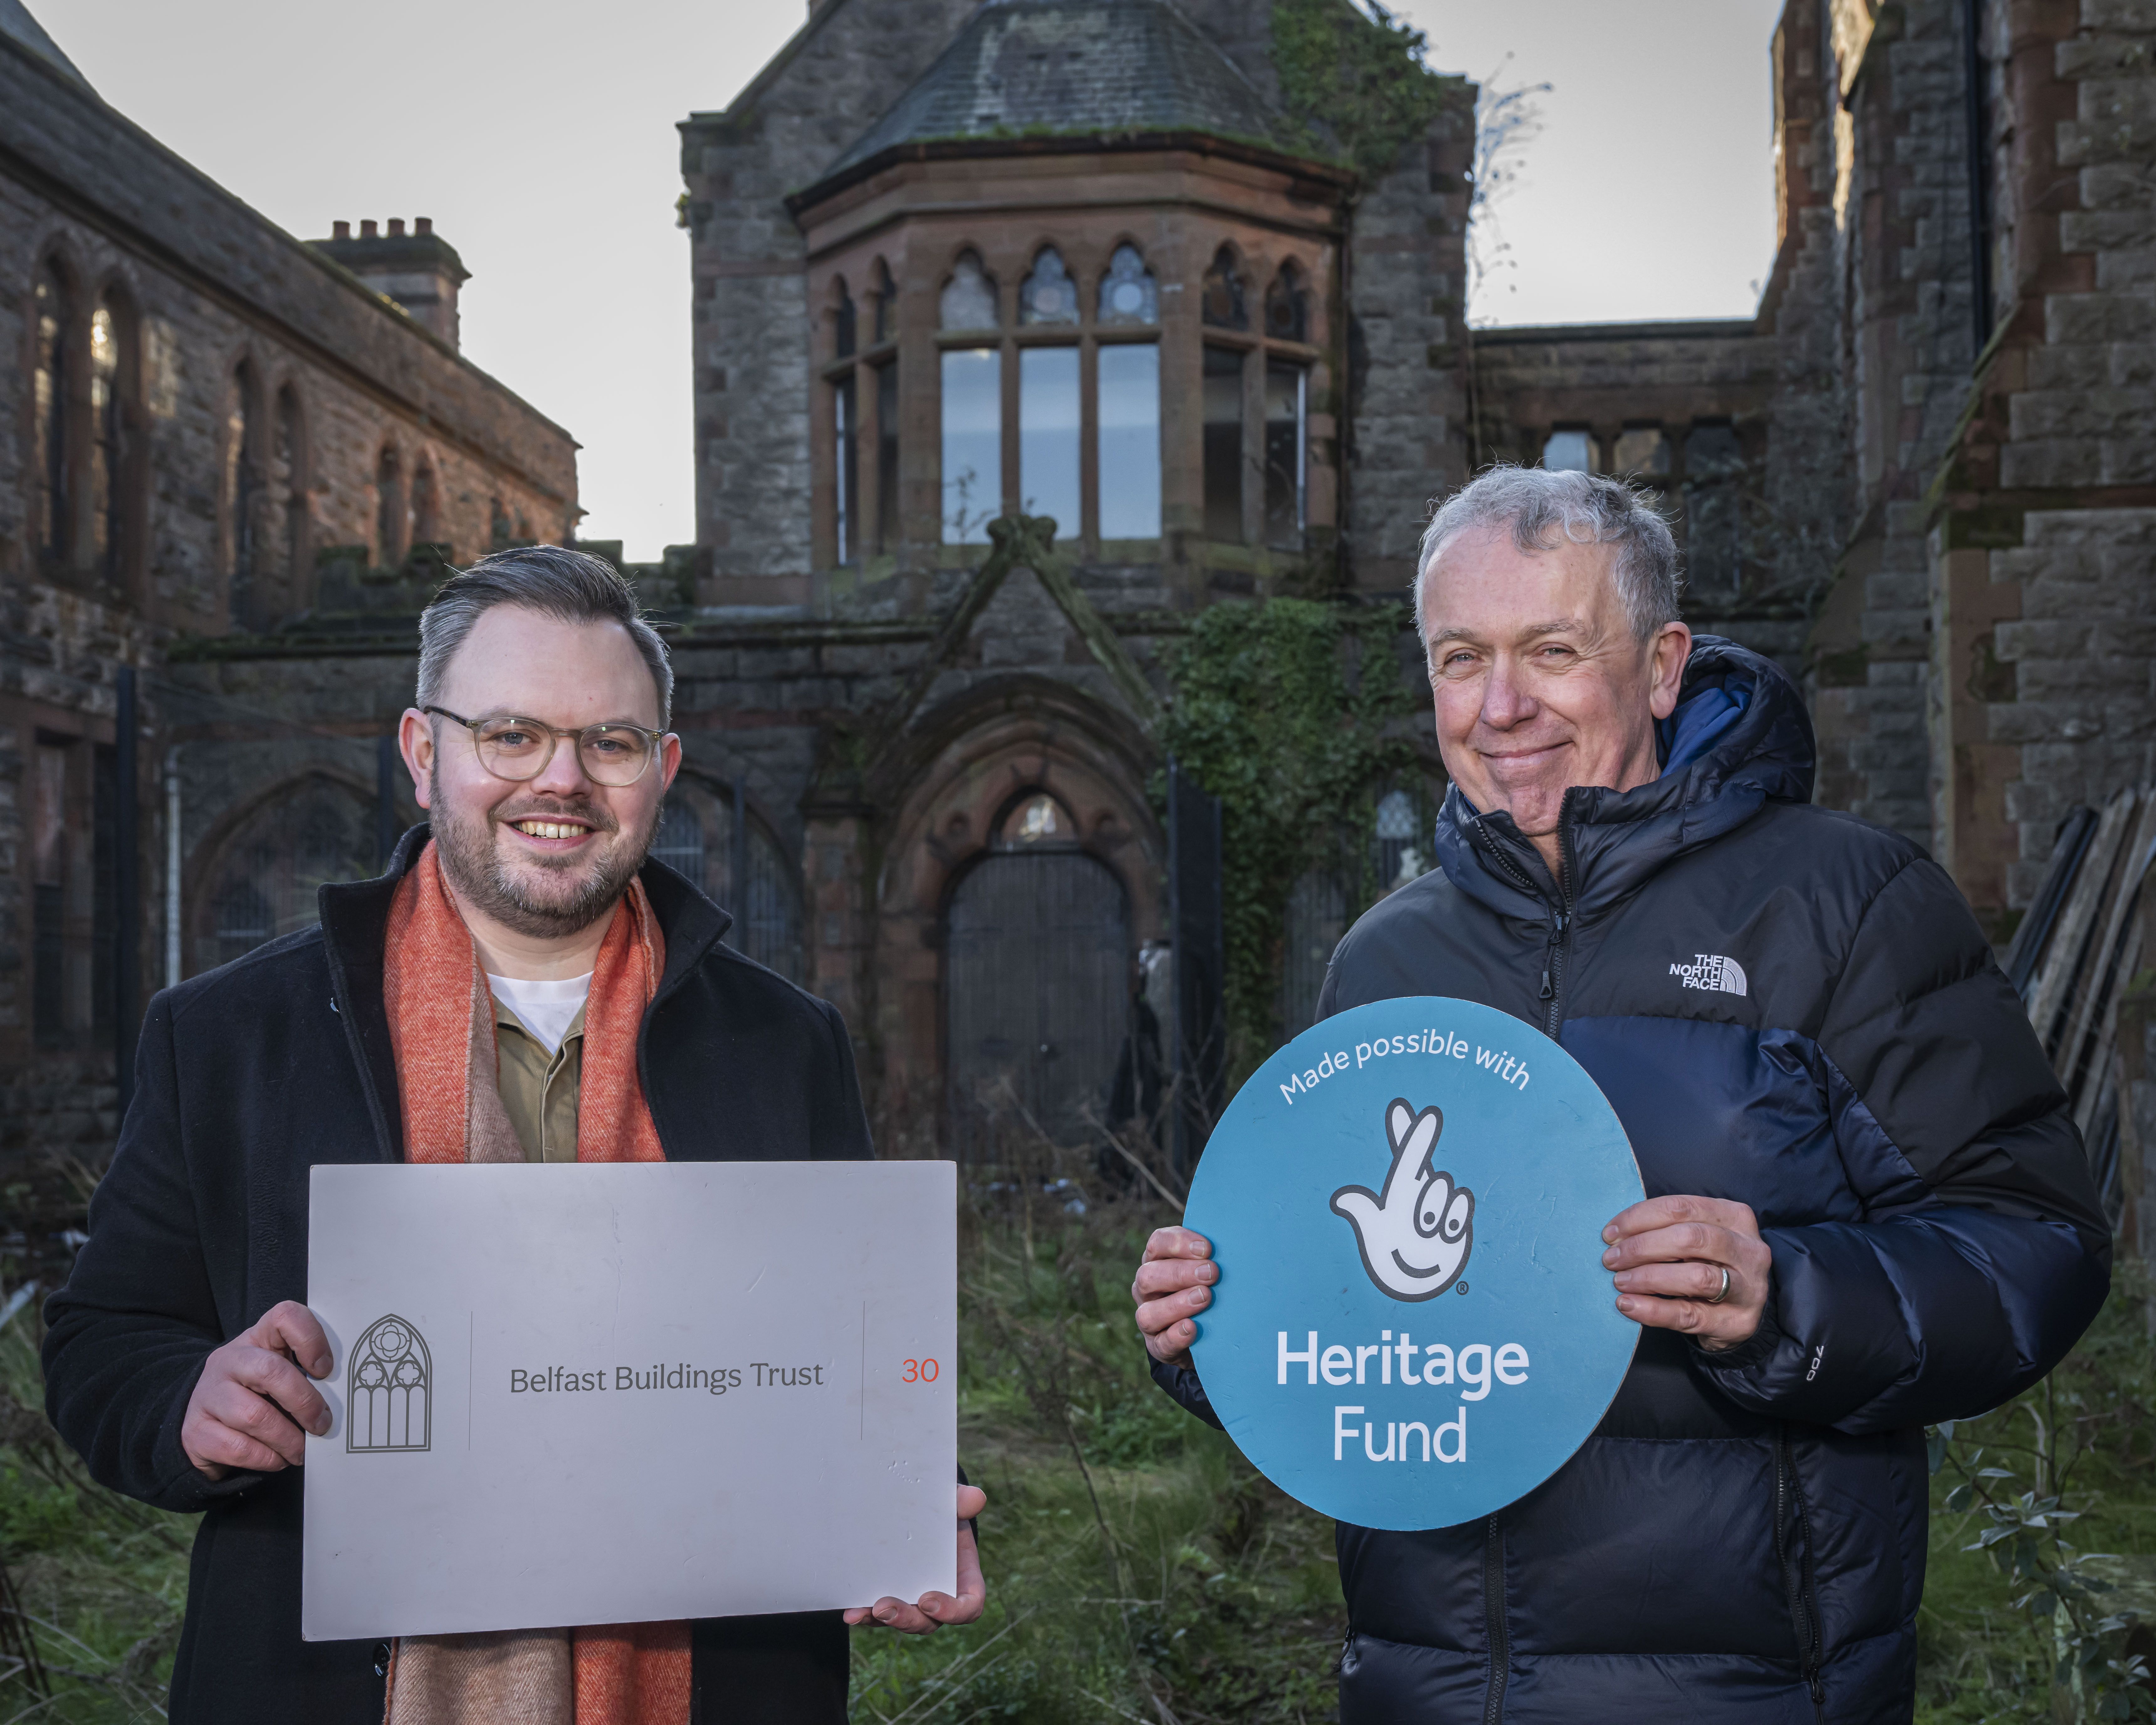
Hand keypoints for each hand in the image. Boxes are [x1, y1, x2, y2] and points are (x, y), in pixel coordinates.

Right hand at [181, 1300, 334, 1477]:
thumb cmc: (259, 1394)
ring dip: (288, 1439)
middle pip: (270, 1371)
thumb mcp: (282, 1373)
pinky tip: (277, 1459)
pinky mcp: (195, 1431)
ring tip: (302, 1450)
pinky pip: (238, 1448)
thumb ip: (307, 1375)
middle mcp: (229, 1360)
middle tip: (323, 1425)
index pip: (285, 1316)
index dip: (310, 1339)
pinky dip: (266, 1458)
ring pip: (254, 1416)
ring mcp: (207, 1395)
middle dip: (305, 1403)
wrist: (204, 1421)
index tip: (326, 1370)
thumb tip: (344, 1399)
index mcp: (258, 1338)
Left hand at [845, 1486, 986, 1631]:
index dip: (951, 1611)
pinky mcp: (892, 1600)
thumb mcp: (954, 1504)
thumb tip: (976, 1498)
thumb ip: (963, 1502)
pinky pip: (879, 1615)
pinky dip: (865, 1614)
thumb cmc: (945, 1512)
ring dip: (881, 1620)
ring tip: (860, 1613)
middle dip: (905, 1619)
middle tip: (884, 1608)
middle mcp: (940, 1600)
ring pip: (901, 1622)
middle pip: (927, 1622)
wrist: (922, 1513)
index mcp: (965, 1583)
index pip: (967, 1607)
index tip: (927, 1600)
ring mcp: (914, 1604)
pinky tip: (851, 1611)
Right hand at [1131, 1226, 1215, 1369]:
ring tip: (1205, 1298)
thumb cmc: (1206, 1287)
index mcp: (1157, 1262)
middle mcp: (1146, 1289)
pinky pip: (1161, 1343)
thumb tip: (1233, 1246)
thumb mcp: (1206, 1269)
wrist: (1204, 1332)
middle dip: (1180, 1273)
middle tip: (1211, 1273)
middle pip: (1148, 1276)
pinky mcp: (1157, 1345)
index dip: (1178, 1243)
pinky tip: (1193, 1328)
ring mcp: (1148, 1318)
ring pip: (1148, 1312)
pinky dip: (1176, 1335)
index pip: (1157, 1244)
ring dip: (1177, 1304)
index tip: (1207, 1248)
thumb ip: (1210, 1258)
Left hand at [1602, 1196, 1770, 1350]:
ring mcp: (1747, 1287)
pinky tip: (1628, 1305)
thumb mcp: (1697, 1239)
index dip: (1639, 1218)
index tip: (1610, 1234)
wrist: (1742, 1313)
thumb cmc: (1710, 1264)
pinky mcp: (1736, 1322)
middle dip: (1642, 1247)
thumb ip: (1666, 1230)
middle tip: (1611, 1259)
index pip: (1680, 1207)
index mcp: (1734, 1217)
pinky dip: (1654, 1310)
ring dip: (1648, 1277)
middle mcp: (1748, 1249)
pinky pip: (1690, 1314)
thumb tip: (1616, 1236)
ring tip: (1620, 1281)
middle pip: (1689, 1238)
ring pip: (1696, 1276)